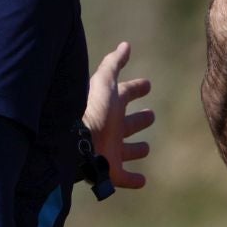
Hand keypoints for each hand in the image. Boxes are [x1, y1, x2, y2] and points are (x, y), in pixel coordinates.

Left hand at [83, 41, 152, 188]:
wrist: (77, 144)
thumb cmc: (92, 110)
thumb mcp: (104, 83)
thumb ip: (113, 64)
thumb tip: (125, 45)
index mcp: (110, 107)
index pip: (126, 94)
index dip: (136, 88)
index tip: (147, 85)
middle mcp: (111, 128)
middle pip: (128, 123)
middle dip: (139, 119)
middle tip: (150, 115)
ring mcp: (112, 150)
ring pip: (128, 150)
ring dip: (137, 149)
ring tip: (145, 148)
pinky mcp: (113, 170)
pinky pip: (126, 177)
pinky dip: (134, 180)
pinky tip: (142, 181)